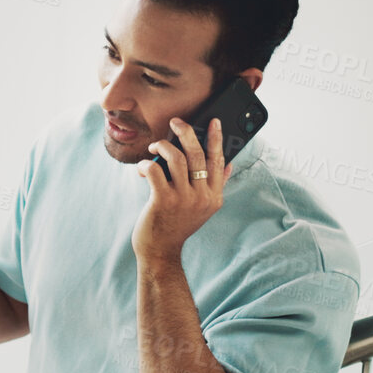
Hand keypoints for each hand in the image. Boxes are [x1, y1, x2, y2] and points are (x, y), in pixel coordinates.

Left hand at [133, 117, 231, 263]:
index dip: (216, 139)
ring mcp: (183, 199)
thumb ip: (216, 186)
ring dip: (163, 146)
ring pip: (176, 158)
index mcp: (214, 197)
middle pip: (197, 154)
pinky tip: (142, 168)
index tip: (213, 122)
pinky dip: (146, 164)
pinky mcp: (163, 201)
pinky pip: (155, 170)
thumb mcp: (203, 208)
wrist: (160, 251)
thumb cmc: (178, 226)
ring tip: (156, 146)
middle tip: (176, 122)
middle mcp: (202, 197)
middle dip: (186, 132)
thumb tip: (229, 165)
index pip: (218, 161)